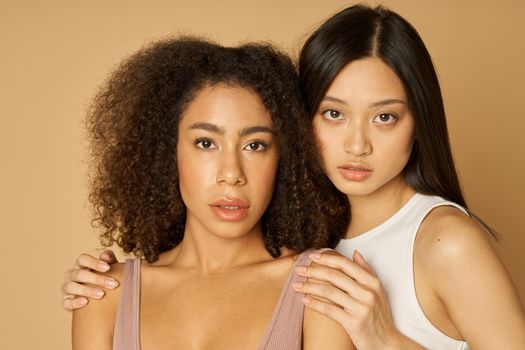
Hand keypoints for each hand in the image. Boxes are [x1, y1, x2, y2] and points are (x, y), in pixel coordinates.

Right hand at [62, 250, 118, 310]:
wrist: (97, 301)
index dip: (94, 262)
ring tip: (101, 294)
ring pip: (71, 287)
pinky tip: (85, 302)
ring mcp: (66, 288)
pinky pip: (67, 302)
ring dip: (87, 290)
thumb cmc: (103, 280)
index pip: (83, 259)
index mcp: (80, 265)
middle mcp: (71, 275)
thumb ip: (109, 261)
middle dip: (96, 279)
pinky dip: (75, 302)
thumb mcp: (108, 270)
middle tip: (113, 284)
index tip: (108, 268)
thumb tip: (106, 256)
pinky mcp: (65, 301)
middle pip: (79, 274)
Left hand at [293, 250, 422, 349]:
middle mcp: (367, 293)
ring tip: (296, 285)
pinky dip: (315, 304)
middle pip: (334, 276)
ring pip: (329, 292)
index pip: (345, 264)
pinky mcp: (354, 323)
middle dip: (313, 271)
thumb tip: (355, 253)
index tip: (312, 256)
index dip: (326, 259)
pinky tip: (304, 300)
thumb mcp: (377, 291)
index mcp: (372, 282)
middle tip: (299, 269)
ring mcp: (361, 308)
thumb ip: (366, 271)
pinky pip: (329, 310)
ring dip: (309, 287)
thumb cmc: (379, 316)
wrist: (386, 343)